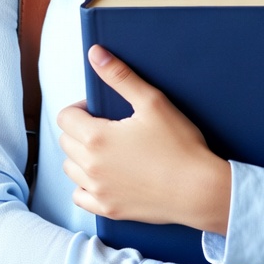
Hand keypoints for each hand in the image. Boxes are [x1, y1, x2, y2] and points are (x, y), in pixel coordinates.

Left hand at [57, 45, 230, 231]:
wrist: (198, 189)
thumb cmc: (179, 144)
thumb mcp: (152, 102)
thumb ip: (120, 76)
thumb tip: (95, 53)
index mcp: (96, 138)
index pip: (65, 117)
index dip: (80, 108)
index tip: (100, 109)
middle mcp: (91, 167)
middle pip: (65, 141)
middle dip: (80, 129)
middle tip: (108, 127)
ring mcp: (98, 191)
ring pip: (70, 169)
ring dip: (81, 156)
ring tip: (108, 150)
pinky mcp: (109, 210)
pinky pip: (80, 197)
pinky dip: (86, 185)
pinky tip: (106, 176)